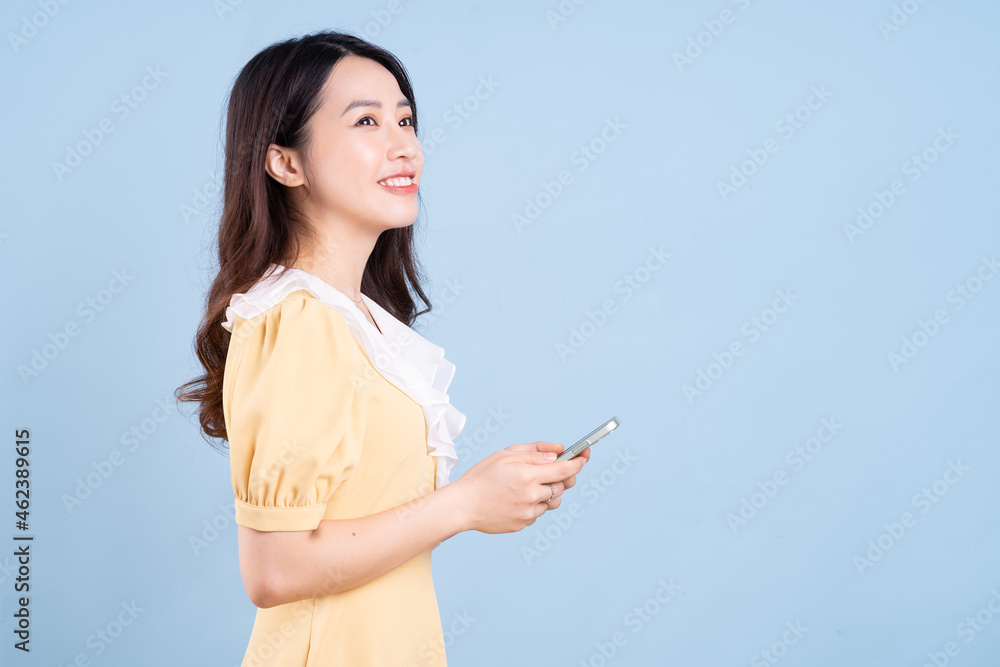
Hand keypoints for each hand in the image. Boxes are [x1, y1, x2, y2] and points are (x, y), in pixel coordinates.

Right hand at [451, 442, 587, 533]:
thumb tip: (558, 452)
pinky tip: (516, 499)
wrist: (463, 505)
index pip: (564, 468)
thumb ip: (534, 452)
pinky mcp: (523, 524)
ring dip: (547, 493)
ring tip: (528, 487)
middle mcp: (531, 495)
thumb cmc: (482, 476)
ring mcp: (528, 513)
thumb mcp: (505, 455)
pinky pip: (538, 513)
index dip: (579, 462)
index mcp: (528, 475)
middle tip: (552, 471)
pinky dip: (534, 505)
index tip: (585, 457)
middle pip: (562, 486)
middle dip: (562, 477)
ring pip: (552, 502)